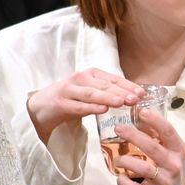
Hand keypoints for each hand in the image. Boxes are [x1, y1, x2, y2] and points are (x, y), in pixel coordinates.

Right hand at [25, 69, 142, 144]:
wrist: (41, 107)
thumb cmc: (71, 100)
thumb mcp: (91, 93)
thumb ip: (108, 93)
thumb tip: (134, 98)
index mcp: (91, 75)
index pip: (113, 79)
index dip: (128, 85)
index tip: (142, 93)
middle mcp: (80, 79)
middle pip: (104, 85)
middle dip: (121, 91)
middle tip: (136, 98)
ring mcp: (69, 90)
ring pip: (91, 94)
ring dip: (108, 97)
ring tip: (122, 102)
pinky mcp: (60, 103)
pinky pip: (78, 106)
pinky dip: (91, 107)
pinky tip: (103, 110)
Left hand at [114, 107, 184, 184]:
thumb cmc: (170, 173)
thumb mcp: (169, 153)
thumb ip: (156, 137)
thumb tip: (138, 117)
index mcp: (178, 150)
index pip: (168, 131)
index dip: (155, 120)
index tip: (141, 111)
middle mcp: (173, 164)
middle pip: (153, 147)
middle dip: (133, 135)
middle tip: (119, 129)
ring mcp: (164, 180)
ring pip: (143, 168)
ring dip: (126, 161)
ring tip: (117, 159)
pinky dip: (124, 183)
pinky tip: (120, 178)